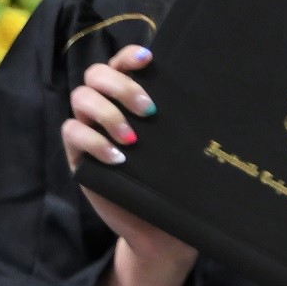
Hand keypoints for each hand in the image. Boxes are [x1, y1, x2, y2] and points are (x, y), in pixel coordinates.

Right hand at [61, 41, 194, 276]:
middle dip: (121, 86)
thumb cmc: (173, 185)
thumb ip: (183, 125)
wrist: (159, 230)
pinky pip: (72, 132)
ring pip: (80, 98)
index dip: (130, 55)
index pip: (121, 62)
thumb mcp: (180, 151)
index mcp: (129, 98)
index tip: (150, 60)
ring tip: (133, 139)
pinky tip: (118, 159)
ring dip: (108, 113)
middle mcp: (105, 108)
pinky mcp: (77, 156)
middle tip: (149, 111)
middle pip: (95, 74)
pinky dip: (93, 141)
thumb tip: (214, 99)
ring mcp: (89, 130)